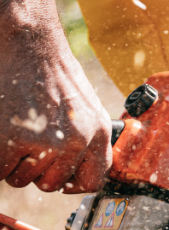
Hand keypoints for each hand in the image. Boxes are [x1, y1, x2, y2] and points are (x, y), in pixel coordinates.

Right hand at [0, 0, 110, 192]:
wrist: (30, 44)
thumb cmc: (55, 75)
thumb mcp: (89, 109)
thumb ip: (91, 144)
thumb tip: (81, 179)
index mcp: (99, 134)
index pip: (91, 183)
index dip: (70, 182)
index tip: (57, 173)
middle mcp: (76, 141)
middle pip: (51, 184)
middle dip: (36, 168)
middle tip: (29, 138)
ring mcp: (44, 141)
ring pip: (23, 179)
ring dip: (14, 162)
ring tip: (17, 129)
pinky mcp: (12, 138)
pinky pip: (2, 170)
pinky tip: (4, 132)